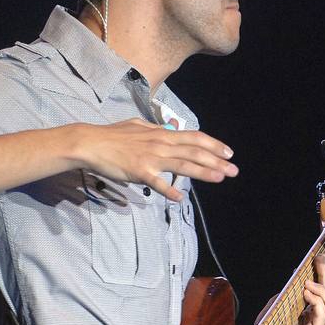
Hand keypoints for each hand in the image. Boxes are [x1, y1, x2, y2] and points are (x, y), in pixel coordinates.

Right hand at [73, 119, 237, 200]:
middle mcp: (161, 144)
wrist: (90, 142)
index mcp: (162, 134)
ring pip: (182, 165)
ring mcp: (151, 157)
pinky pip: (157, 182)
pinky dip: (168, 190)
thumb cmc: (112, 135)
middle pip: (194, 152)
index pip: (194, 138)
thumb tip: (167, 130)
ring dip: (203, 172)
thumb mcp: (137, 126)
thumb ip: (155, 130)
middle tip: (234, 170)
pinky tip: (180, 198)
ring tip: (220, 178)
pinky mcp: (139, 171)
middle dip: (217, 160)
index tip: (228, 152)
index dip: (213, 145)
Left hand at [262, 257, 324, 324]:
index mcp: (314, 320)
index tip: (320, 258)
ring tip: (308, 282)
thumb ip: (291, 293)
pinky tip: (306, 293)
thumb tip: (298, 273)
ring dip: (321, 291)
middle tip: (319, 261)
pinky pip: (323, 315)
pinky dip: (317, 301)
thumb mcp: (280, 305)